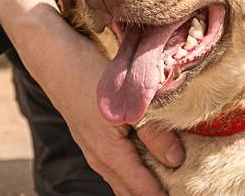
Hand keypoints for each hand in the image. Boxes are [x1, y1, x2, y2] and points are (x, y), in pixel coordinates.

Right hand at [0, 0, 184, 194]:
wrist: (56, 61)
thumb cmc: (90, 77)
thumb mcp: (129, 103)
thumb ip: (155, 133)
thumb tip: (177, 161)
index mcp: (108, 154)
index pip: (143, 190)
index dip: (164, 194)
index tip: (188, 192)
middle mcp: (99, 160)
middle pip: (131, 192)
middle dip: (155, 192)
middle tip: (183, 186)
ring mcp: (93, 152)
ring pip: (123, 180)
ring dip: (145, 182)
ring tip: (172, 176)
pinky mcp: (93, 142)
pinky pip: (117, 167)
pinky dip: (136, 169)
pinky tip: (153, 157)